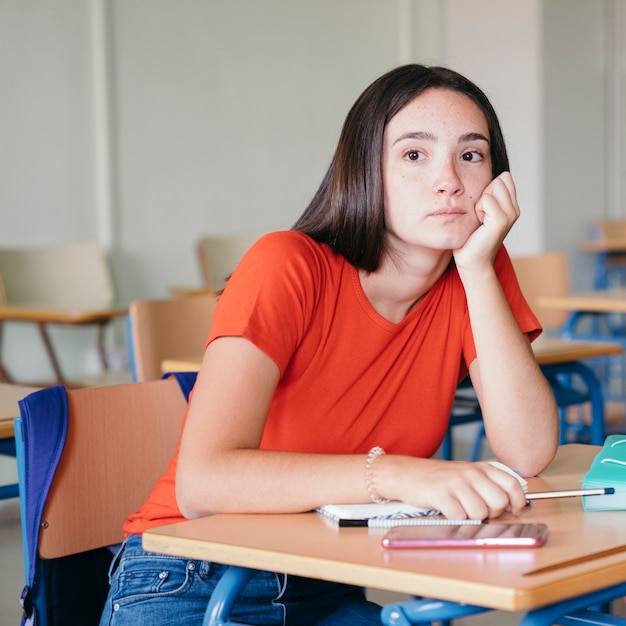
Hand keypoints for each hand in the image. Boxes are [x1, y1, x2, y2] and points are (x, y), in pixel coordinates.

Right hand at [396, 458, 527, 519]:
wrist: (406, 474)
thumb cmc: (438, 478)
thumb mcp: (466, 475)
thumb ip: (487, 486)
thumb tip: (511, 506)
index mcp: (480, 468)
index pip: (512, 484)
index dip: (518, 501)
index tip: (513, 510)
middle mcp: (470, 473)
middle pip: (499, 502)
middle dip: (492, 513)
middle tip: (478, 510)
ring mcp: (456, 482)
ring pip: (480, 513)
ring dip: (471, 517)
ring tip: (459, 508)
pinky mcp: (441, 494)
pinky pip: (460, 517)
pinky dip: (455, 519)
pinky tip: (447, 510)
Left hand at [453, 172, 519, 270]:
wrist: (471, 261)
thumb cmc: (471, 238)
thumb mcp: (479, 212)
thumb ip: (486, 196)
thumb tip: (488, 178)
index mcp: (511, 206)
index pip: (504, 178)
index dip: (488, 189)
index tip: (482, 209)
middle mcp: (515, 209)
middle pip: (499, 179)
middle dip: (484, 194)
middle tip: (480, 216)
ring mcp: (511, 214)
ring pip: (494, 186)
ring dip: (480, 202)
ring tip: (480, 220)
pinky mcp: (502, 220)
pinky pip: (486, 199)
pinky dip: (478, 209)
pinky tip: (479, 224)